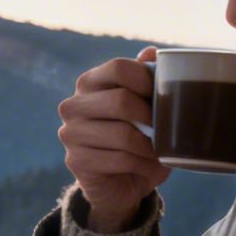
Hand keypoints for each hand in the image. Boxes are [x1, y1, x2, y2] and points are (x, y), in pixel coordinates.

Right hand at [57, 47, 170, 232]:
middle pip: (121, 101)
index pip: (118, 68)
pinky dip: (143, 164)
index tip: (164, 96)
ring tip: (160, 151)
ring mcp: (70, 134)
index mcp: (89, 82)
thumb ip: (145, 79)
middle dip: (150, 117)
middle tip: (164, 129)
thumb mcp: (144, 108)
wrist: (120, 183)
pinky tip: (148, 166)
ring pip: (123, 134)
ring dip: (150, 147)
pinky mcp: (76, 161)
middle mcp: (73, 105)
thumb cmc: (136, 138)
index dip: (147, 80)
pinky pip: (120, 159)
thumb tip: (149, 51)